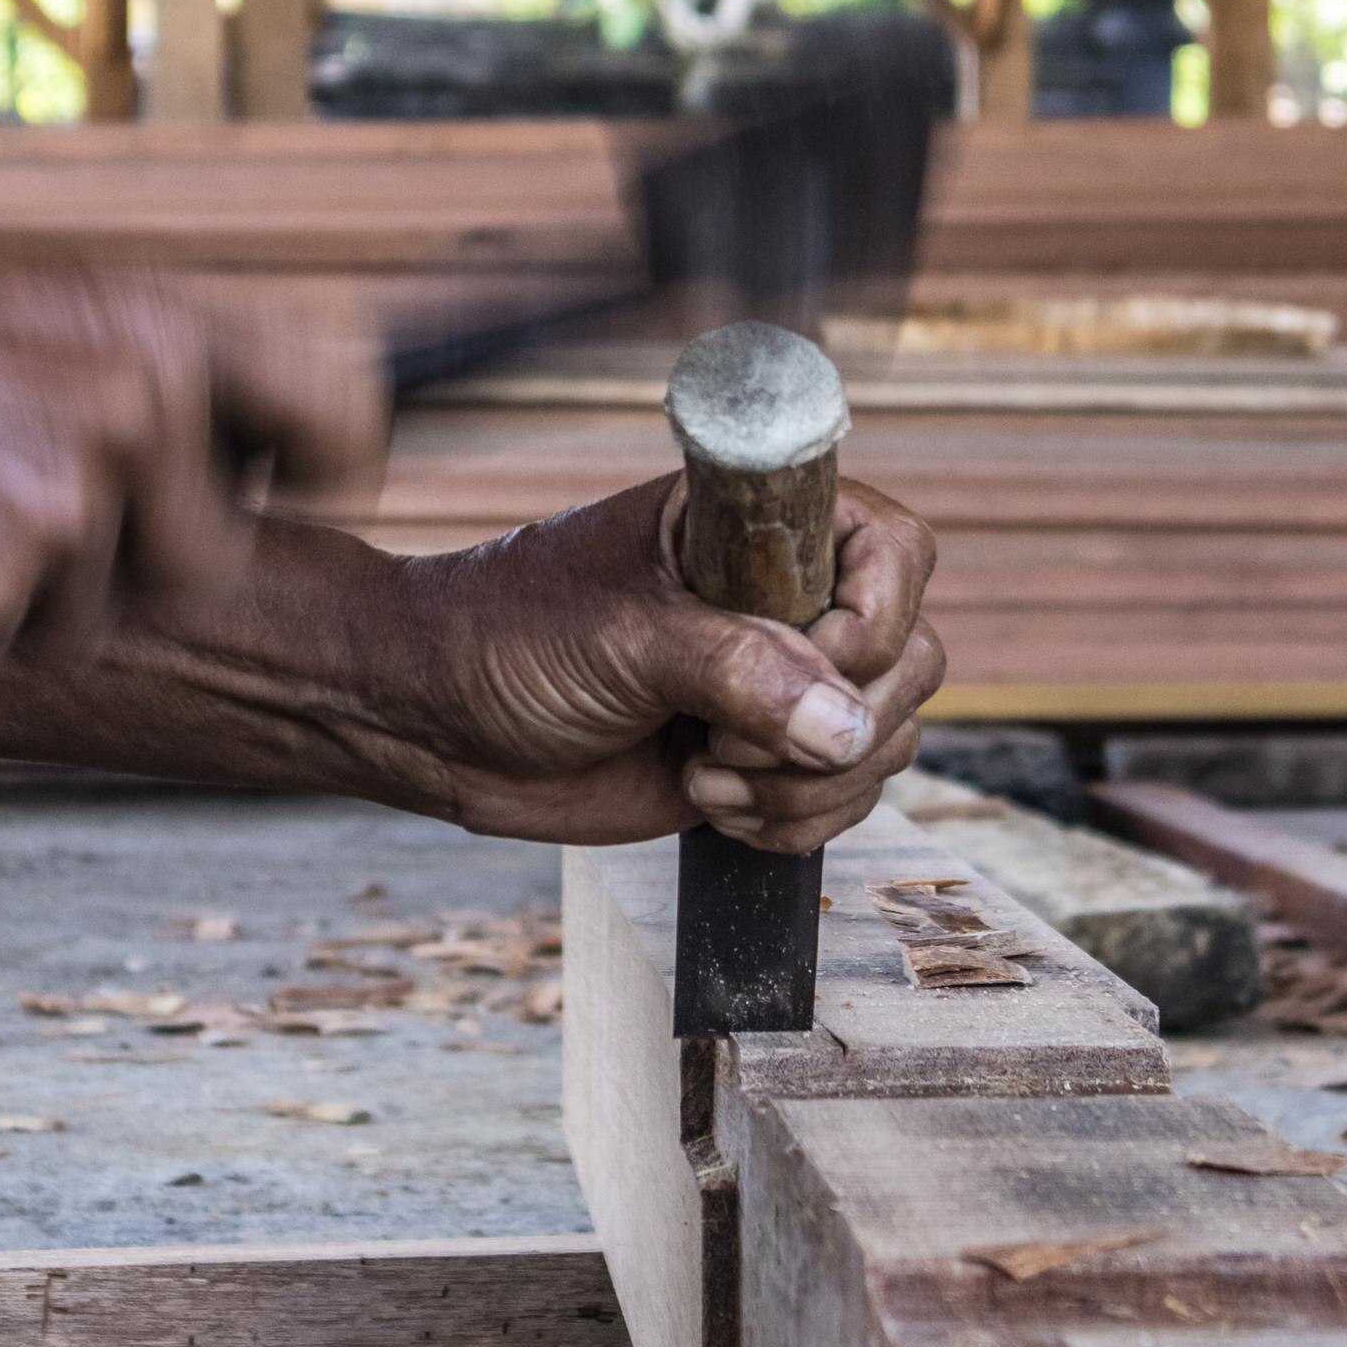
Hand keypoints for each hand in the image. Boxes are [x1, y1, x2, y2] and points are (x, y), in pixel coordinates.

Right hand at [0, 219, 384, 648]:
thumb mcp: (39, 289)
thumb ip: (152, 359)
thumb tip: (244, 422)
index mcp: (162, 322)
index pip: (340, 413)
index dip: (324, 464)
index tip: (294, 482)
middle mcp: (136, 408)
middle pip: (208, 556)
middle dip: (135, 555)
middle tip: (34, 499)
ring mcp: (61, 505)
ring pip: (93, 611)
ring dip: (24, 584)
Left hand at [419, 473, 941, 846]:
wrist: (437, 725)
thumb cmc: (506, 640)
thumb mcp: (623, 638)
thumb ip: (738, 671)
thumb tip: (846, 725)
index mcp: (753, 526)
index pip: (892, 548)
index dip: (875, 616)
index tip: (807, 664)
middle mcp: (783, 598)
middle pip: (910, 657)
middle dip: (836, 723)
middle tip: (724, 732)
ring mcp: (779, 682)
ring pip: (885, 739)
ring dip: (809, 784)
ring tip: (704, 769)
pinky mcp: (763, 756)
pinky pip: (845, 798)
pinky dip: (796, 821)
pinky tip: (712, 801)